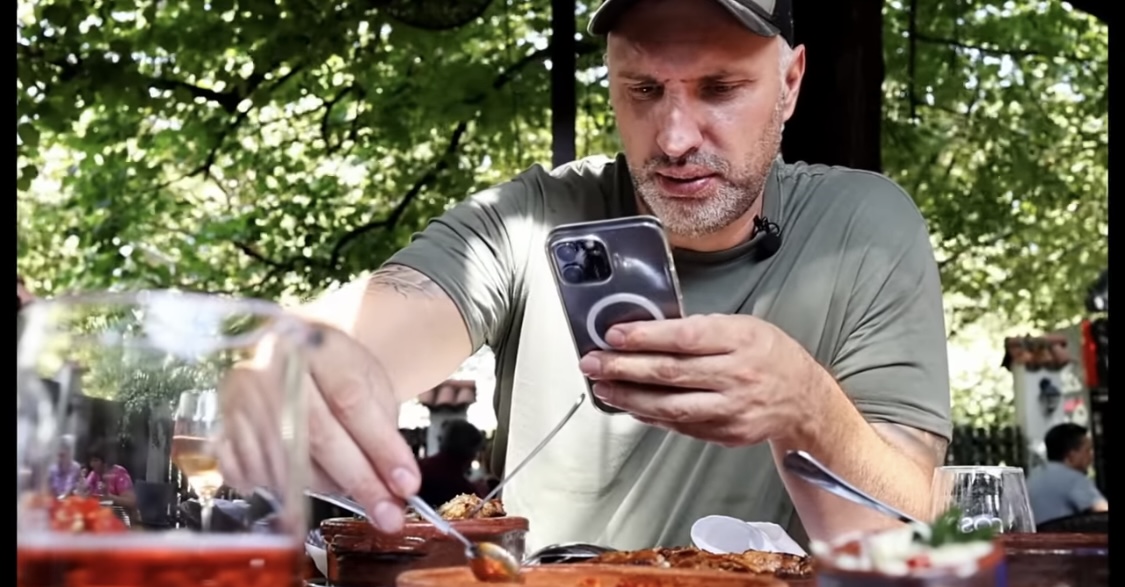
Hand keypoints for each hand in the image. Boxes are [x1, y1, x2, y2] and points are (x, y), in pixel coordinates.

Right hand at [217, 321, 420, 531]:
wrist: (296, 352)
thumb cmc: (338, 369)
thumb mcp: (370, 382)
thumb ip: (382, 429)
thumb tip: (397, 484)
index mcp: (314, 344)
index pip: (351, 401)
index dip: (381, 447)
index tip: (407, 484)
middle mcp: (270, 366)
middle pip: (318, 435)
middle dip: (359, 481)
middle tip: (388, 515)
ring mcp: (239, 395)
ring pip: (286, 460)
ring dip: (325, 486)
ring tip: (353, 491)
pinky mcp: (221, 423)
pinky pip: (251, 471)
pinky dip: (281, 488)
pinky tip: (303, 484)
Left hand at [577, 314, 826, 446]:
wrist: (803, 400)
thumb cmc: (770, 355)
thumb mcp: (743, 326)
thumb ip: (701, 328)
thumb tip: (649, 331)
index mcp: (740, 340)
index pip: (684, 337)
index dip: (644, 336)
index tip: (613, 335)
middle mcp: (736, 375)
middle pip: (670, 373)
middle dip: (624, 367)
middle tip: (593, 362)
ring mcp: (731, 409)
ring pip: (670, 406)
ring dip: (629, 397)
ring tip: (603, 386)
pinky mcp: (725, 433)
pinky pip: (680, 425)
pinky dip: (650, 416)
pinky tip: (630, 405)